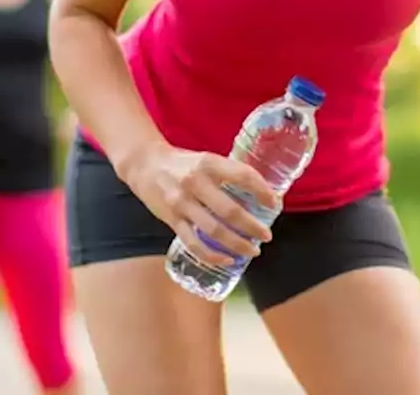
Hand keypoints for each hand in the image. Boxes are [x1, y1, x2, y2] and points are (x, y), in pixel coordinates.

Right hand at [124, 144, 278, 267]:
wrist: (144, 164)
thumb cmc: (183, 163)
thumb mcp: (207, 160)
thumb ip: (228, 174)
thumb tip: (260, 193)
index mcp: (209, 163)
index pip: (243, 176)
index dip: (262, 191)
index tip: (274, 204)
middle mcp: (195, 183)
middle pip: (229, 211)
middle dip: (252, 227)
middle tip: (266, 236)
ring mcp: (181, 203)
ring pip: (213, 231)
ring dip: (236, 245)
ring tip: (252, 251)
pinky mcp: (171, 220)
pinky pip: (193, 243)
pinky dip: (212, 255)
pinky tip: (228, 259)